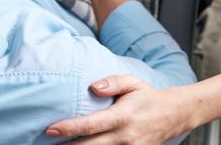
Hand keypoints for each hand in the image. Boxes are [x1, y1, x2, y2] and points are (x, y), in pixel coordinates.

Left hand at [46, 75, 192, 144]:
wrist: (174, 115)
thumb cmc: (147, 96)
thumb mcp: (132, 82)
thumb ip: (112, 82)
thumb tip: (93, 87)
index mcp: (122, 116)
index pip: (91, 125)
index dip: (69, 128)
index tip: (50, 129)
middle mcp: (125, 137)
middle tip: (47, 144)